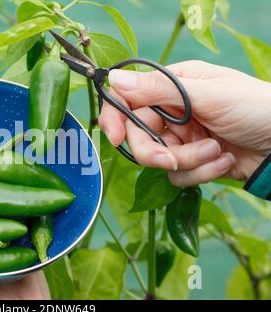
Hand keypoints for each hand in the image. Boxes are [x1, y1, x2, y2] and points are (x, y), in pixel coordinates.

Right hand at [99, 60, 270, 186]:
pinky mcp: (191, 161)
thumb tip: (114, 77)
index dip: (116, 117)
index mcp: (172, 86)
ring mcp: (181, 137)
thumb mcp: (209, 94)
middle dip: (155, 151)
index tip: (114, 136)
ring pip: (158, 158)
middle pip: (138, 135)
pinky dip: (201, 172)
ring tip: (218, 152)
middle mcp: (171, 111)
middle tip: (172, 158)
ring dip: (189, 161)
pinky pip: (177, 174)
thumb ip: (160, 89)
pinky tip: (226, 161)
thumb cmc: (257, 107)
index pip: (129, 99)